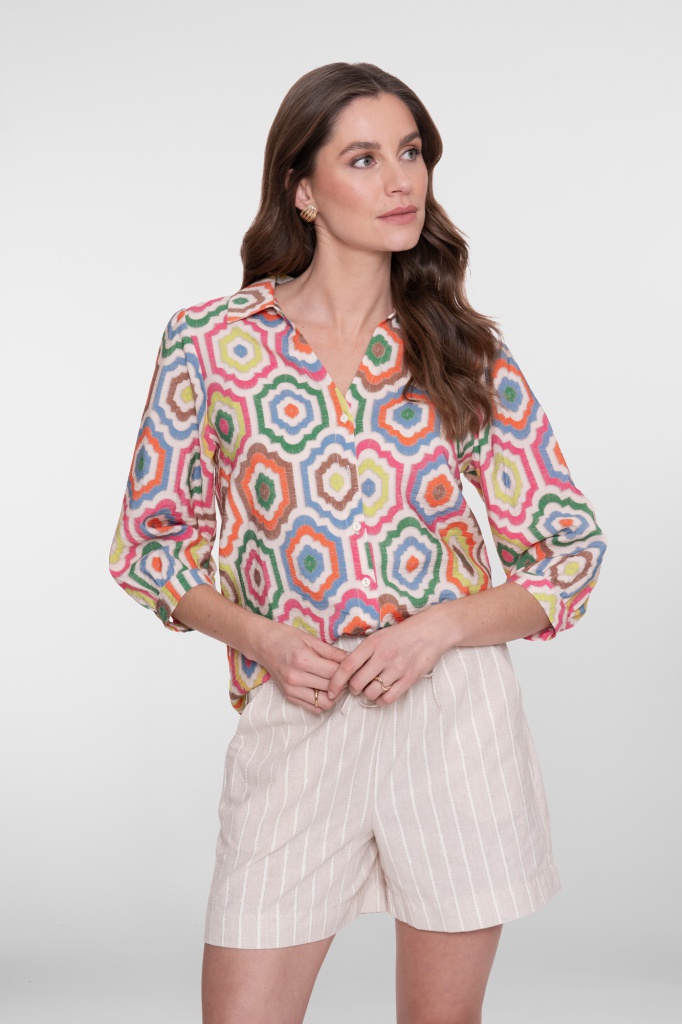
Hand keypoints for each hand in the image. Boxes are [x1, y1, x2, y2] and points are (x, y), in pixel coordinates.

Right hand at [254, 621, 348, 714]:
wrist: (263, 644)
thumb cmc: (287, 638)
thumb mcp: (311, 639)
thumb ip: (332, 652)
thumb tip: (352, 660)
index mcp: (303, 660)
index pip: (335, 673)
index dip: (348, 671)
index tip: (352, 667)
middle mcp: (296, 678)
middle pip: (331, 688)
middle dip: (344, 683)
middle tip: (348, 675)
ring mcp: (291, 689)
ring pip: (324, 703)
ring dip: (335, 696)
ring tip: (337, 684)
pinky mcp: (289, 697)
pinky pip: (313, 708)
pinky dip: (323, 702)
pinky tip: (326, 691)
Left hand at [327, 610, 446, 706]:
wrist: (431, 631)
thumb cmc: (402, 634)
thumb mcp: (379, 636)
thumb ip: (363, 652)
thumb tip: (344, 671)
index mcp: (372, 643)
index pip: (347, 667)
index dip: (335, 682)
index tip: (331, 690)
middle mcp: (383, 656)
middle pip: (357, 683)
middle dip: (353, 689)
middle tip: (357, 686)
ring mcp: (397, 668)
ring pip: (372, 693)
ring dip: (368, 694)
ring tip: (372, 688)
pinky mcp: (410, 678)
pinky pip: (388, 698)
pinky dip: (381, 700)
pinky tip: (383, 693)